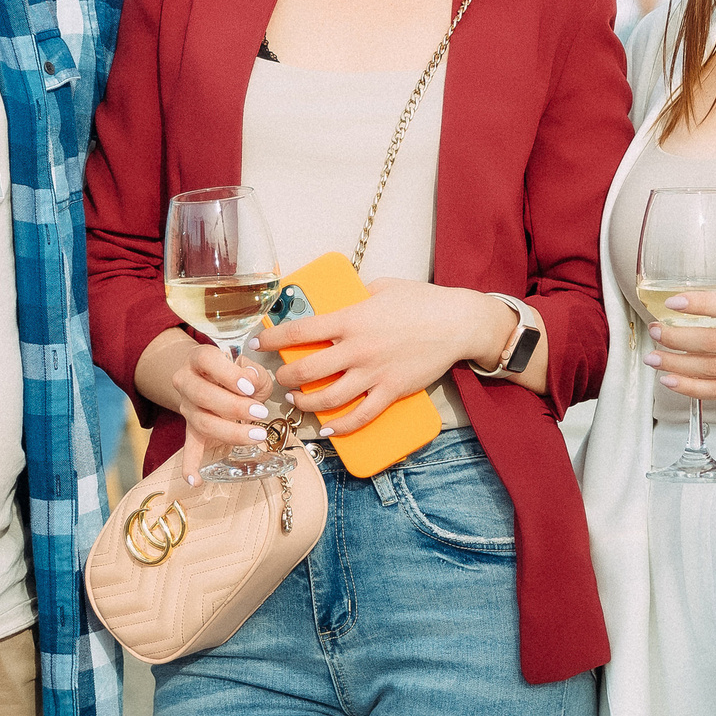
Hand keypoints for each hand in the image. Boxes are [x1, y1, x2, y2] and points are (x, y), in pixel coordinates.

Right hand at [135, 327, 279, 483]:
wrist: (210, 380)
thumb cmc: (236, 374)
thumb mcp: (250, 367)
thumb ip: (254, 372)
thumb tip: (251, 380)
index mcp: (200, 359)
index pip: (206, 360)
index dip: (228, 374)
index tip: (249, 387)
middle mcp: (187, 382)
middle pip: (202, 395)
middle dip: (234, 407)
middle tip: (260, 414)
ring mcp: (187, 408)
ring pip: (201, 422)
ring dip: (230, 432)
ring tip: (256, 436)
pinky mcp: (191, 430)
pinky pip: (188, 448)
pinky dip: (189, 466)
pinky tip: (195, 480)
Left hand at [254, 278, 512, 433]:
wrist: (457, 323)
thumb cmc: (422, 301)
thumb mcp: (382, 287)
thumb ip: (355, 296)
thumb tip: (336, 301)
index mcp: (352, 319)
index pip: (300, 331)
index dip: (273, 339)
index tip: (258, 343)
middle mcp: (358, 349)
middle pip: (308, 370)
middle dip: (286, 377)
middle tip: (278, 378)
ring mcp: (374, 373)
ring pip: (329, 398)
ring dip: (306, 403)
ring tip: (297, 400)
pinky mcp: (391, 391)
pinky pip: (361, 416)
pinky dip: (340, 426)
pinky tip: (327, 428)